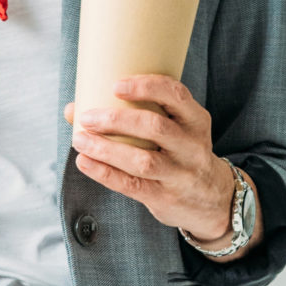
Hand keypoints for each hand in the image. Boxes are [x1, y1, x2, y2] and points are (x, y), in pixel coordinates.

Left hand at [64, 75, 238, 244]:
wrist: (212, 199)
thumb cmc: (180, 153)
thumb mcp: (175, 129)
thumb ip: (133, 114)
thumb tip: (73, 109)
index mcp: (195, 120)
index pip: (176, 95)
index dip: (147, 87)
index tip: (115, 85)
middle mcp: (192, 146)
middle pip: (155, 127)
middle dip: (116, 120)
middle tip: (88, 117)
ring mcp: (180, 174)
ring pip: (143, 160)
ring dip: (107, 149)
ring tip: (80, 140)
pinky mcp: (165, 197)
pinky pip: (132, 185)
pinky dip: (105, 173)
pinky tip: (85, 162)